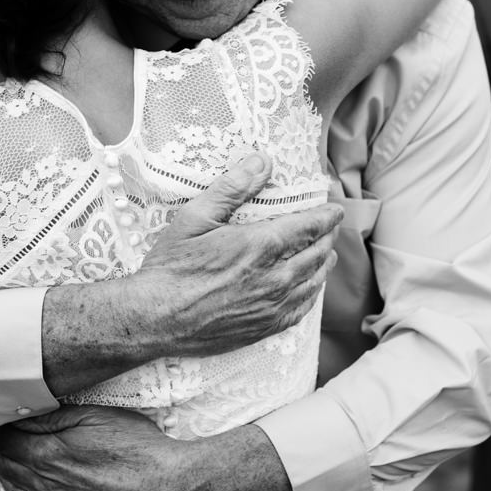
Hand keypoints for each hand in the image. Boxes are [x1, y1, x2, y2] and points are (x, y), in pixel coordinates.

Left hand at [0, 406, 277, 490]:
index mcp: (51, 456)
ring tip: (8, 459)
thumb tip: (18, 411)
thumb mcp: (95, 415)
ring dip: (7, 474)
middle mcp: (50, 487)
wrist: (169, 485)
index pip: (5, 442)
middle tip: (1, 436)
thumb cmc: (137, 444)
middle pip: (6, 467)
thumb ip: (52, 415)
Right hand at [135, 153, 342, 358]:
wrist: (156, 319)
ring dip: (324, 264)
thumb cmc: (171, 267)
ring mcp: (271, 305)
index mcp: (259, 245)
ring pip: (312, 282)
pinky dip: (311, 294)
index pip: (308, 226)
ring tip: (328, 254)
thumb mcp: (194, 218)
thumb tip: (262, 162)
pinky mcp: (264, 327)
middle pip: (316, 253)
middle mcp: (273, 277)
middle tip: (331, 228)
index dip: (326, 216)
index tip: (335, 209)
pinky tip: (310, 288)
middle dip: (327, 237)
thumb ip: (231, 189)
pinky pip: (300, 310)